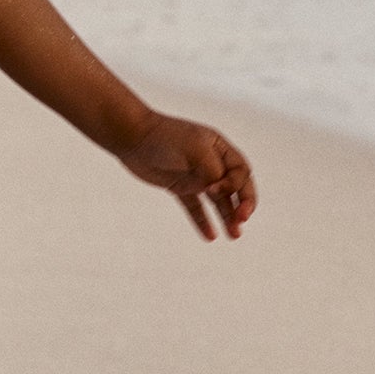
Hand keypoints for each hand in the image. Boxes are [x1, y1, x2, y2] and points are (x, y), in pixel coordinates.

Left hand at [116, 113, 256, 239]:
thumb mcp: (196, 151)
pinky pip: (195, 207)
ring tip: (234, 236)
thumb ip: (214, 172)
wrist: (132, 136)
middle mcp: (211, 162)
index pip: (241, 172)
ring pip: (217, 200)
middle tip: (242, 220)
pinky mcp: (179, 187)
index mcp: (220, 148)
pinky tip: (210, 236)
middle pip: (235, 187)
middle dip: (242, 204)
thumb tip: (223, 193)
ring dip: (227, 217)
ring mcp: (195, 176)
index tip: (213, 190)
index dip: (234, 185)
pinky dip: (202, 221)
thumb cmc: (165, 138)